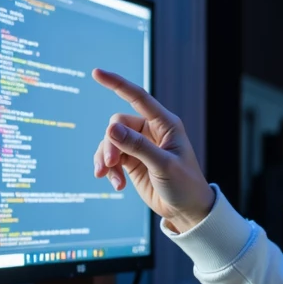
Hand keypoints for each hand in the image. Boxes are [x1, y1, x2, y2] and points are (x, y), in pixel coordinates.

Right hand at [92, 69, 213, 233]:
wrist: (186, 210)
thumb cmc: (184, 185)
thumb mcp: (163, 166)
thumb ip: (137, 147)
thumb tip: (109, 129)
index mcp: (165, 124)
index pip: (138, 97)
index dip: (117, 84)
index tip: (96, 73)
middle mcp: (151, 131)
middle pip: (117, 124)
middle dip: (111, 144)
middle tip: (111, 165)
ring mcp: (140, 145)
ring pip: (110, 141)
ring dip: (107, 159)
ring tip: (112, 178)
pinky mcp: (131, 160)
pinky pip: (111, 157)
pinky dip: (109, 169)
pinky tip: (116, 184)